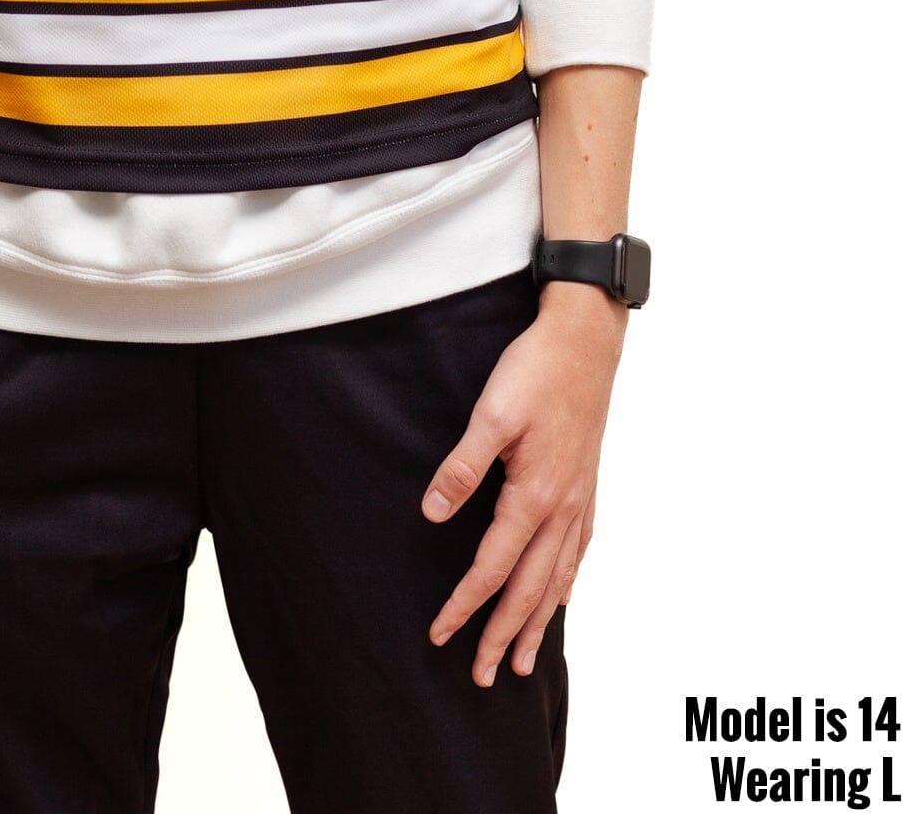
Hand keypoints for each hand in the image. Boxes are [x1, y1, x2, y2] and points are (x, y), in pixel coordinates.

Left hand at [422, 282, 626, 684]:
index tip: (442, 636)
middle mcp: (562, 509)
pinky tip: (560, 595)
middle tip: (484, 677)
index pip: (494, 567)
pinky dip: (566, 584)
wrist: (586, 342)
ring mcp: (579, 500)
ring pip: (558, 578)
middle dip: (503, 634)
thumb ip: (461, 467)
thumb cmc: (535, 373)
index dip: (466, 605)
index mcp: (534, 495)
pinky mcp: (587, 486)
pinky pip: (578, 552)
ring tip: (523, 661)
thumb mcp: (489, 415)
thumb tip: (433, 514)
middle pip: (529, 588)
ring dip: (538, 622)